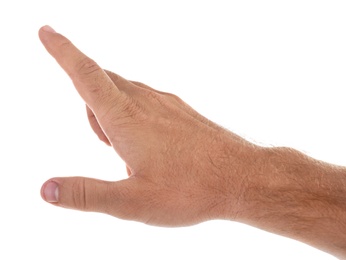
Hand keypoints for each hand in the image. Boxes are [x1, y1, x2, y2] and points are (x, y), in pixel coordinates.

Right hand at [39, 25, 256, 225]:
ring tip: (128, 152)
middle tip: (107, 143)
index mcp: (126, 119)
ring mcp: (166, 105)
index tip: (46, 31)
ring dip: (113, 113)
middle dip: (90, 104)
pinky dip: (135, 117)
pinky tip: (149, 146)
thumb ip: (87, 194)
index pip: (86, 75)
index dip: (62, 51)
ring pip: (125, 94)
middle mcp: (145, 102)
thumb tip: (46, 189)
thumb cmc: (192, 189)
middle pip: (103, 85)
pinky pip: (147, 103)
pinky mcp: (181, 112)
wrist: (242, 177)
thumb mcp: (132, 201)